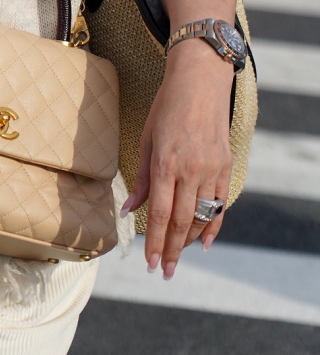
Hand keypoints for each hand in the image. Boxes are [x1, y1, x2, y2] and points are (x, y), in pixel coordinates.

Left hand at [122, 40, 233, 278]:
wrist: (199, 82)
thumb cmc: (166, 107)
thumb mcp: (146, 138)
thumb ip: (141, 178)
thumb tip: (130, 210)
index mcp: (165, 162)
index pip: (160, 213)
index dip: (154, 242)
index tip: (150, 263)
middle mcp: (190, 169)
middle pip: (181, 222)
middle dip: (170, 250)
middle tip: (164, 272)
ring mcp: (211, 169)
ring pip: (202, 217)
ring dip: (189, 242)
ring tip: (177, 258)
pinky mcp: (225, 167)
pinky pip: (220, 205)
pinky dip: (213, 226)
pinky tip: (203, 243)